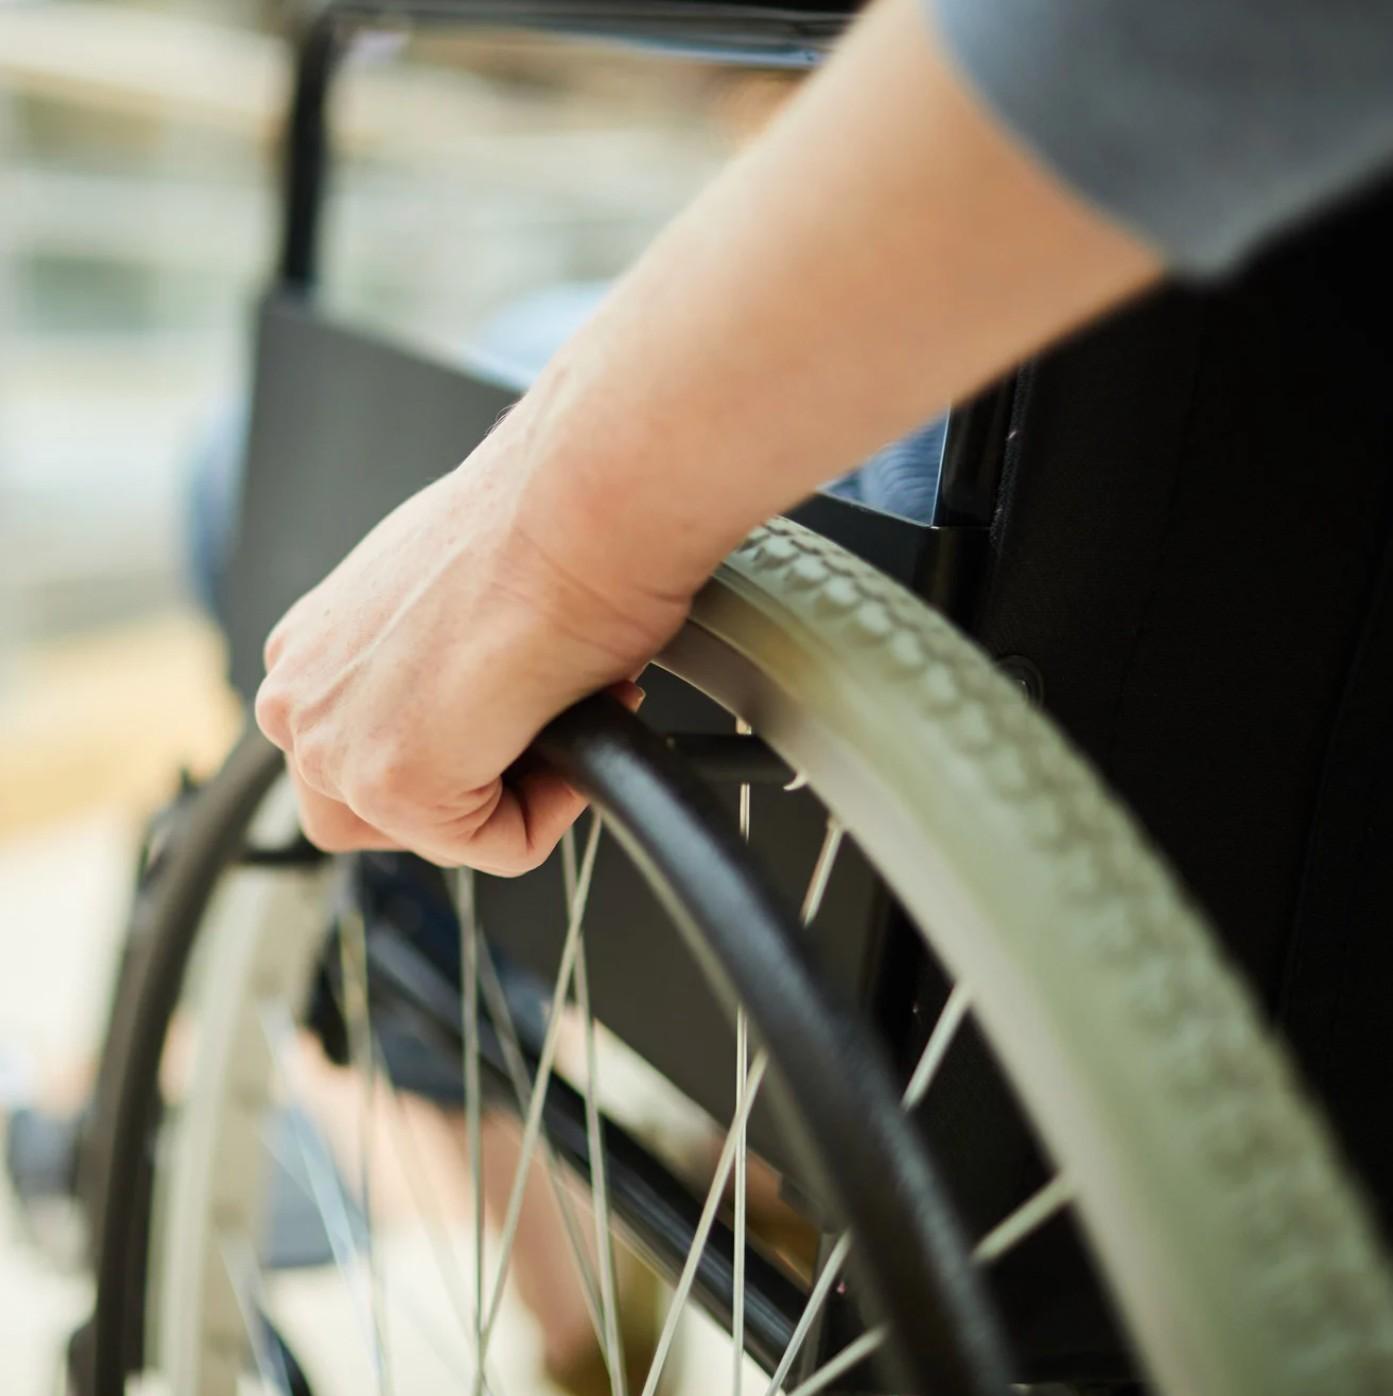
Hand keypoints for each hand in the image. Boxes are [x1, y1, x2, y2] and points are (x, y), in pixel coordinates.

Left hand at [254, 423, 687, 872]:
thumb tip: (478, 695)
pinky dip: (553, 807)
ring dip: (509, 798)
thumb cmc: (537, 528)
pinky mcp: (397, 785)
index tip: (511, 705)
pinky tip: (567, 725)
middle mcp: (300, 699)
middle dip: (465, 785)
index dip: (456, 746)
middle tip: (531, 729)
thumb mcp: (452, 596)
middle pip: (373, 814)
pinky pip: (498, 847)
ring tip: (553, 722)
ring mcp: (337, 747)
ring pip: (432, 833)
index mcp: (310, 651)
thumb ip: (429, 663)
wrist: (574, 509)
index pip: (357, 754)